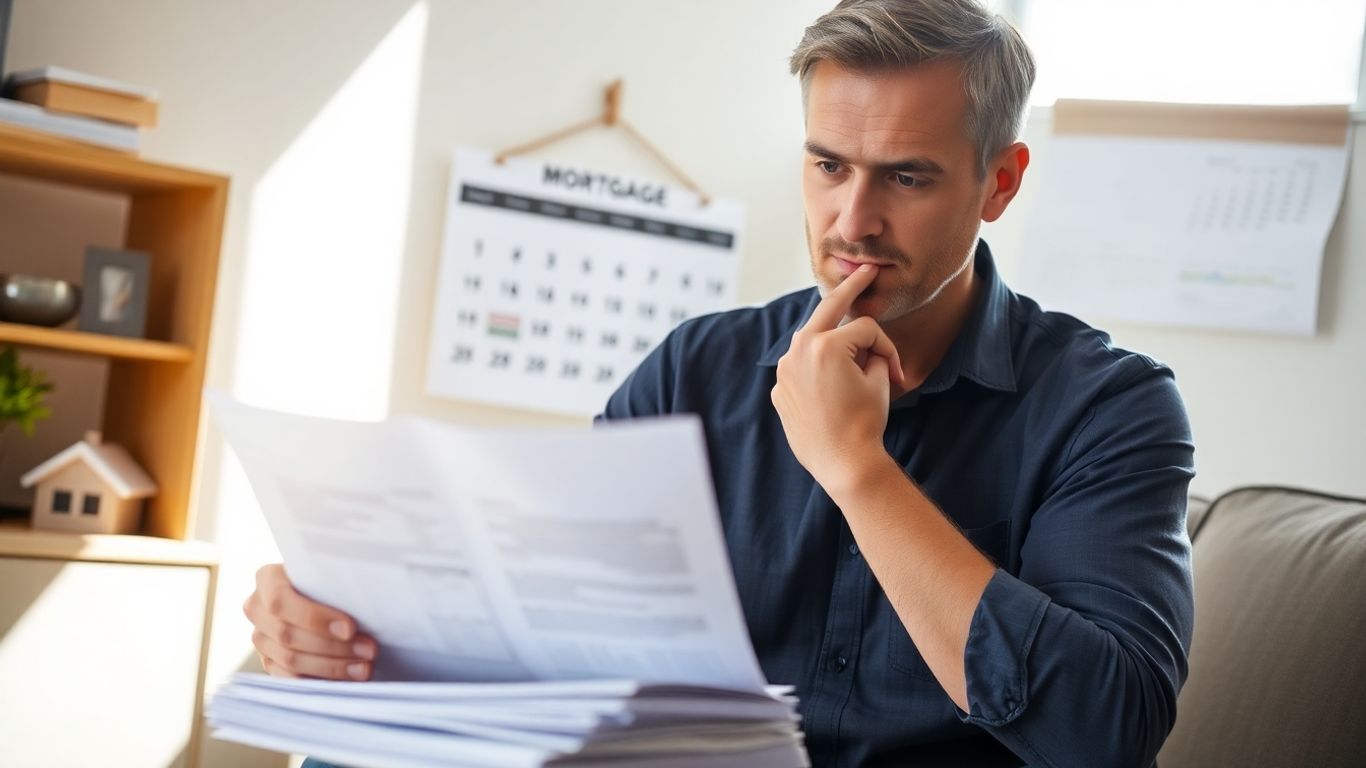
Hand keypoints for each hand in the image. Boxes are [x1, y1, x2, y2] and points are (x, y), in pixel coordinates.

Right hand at [243, 563, 376, 679]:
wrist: (324, 594)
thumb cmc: (331, 580)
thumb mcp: (330, 574)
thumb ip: (335, 584)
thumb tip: (361, 602)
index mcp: (268, 578)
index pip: (281, 602)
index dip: (314, 618)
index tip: (350, 628)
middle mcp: (257, 608)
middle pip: (288, 634)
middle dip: (333, 646)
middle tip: (368, 649)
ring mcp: (260, 638)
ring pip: (290, 659)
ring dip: (332, 666)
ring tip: (364, 666)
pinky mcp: (269, 662)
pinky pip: (290, 678)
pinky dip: (320, 680)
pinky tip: (347, 679)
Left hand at [771, 264, 905, 492]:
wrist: (844, 464)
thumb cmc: (865, 422)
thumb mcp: (879, 380)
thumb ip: (873, 352)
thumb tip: (866, 345)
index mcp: (825, 345)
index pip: (865, 329)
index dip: (886, 347)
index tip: (897, 372)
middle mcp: (798, 351)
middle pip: (828, 309)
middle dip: (849, 289)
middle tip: (863, 272)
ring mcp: (784, 370)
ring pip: (812, 340)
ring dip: (832, 338)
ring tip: (849, 339)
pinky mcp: (779, 389)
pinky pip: (801, 368)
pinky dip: (817, 369)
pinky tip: (831, 384)